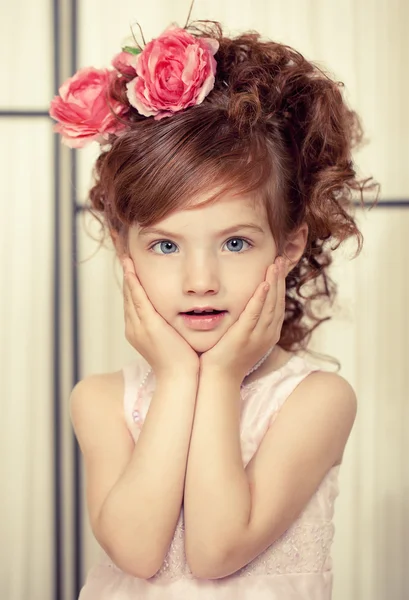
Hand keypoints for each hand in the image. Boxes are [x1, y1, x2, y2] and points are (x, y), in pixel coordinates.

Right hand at [122, 256, 199, 377]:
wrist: (180, 378)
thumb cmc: (181, 362)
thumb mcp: (172, 340)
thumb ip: (169, 327)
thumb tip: (175, 317)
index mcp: (138, 331)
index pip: (132, 303)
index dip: (131, 285)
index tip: (131, 269)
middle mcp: (134, 327)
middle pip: (128, 296)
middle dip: (126, 276)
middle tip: (124, 256)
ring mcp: (139, 326)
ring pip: (130, 295)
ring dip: (127, 275)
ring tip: (125, 257)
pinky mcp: (148, 325)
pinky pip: (138, 299)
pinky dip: (134, 283)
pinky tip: (132, 270)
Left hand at [200, 256, 286, 382]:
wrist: (219, 379)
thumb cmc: (227, 358)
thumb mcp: (243, 337)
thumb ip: (248, 322)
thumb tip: (247, 307)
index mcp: (269, 334)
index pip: (278, 305)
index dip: (279, 285)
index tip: (278, 268)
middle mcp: (268, 334)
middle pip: (277, 302)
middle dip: (279, 279)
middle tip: (279, 260)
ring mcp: (257, 336)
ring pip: (269, 305)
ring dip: (273, 283)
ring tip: (274, 265)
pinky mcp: (244, 337)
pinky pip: (254, 314)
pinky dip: (260, 298)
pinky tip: (263, 284)